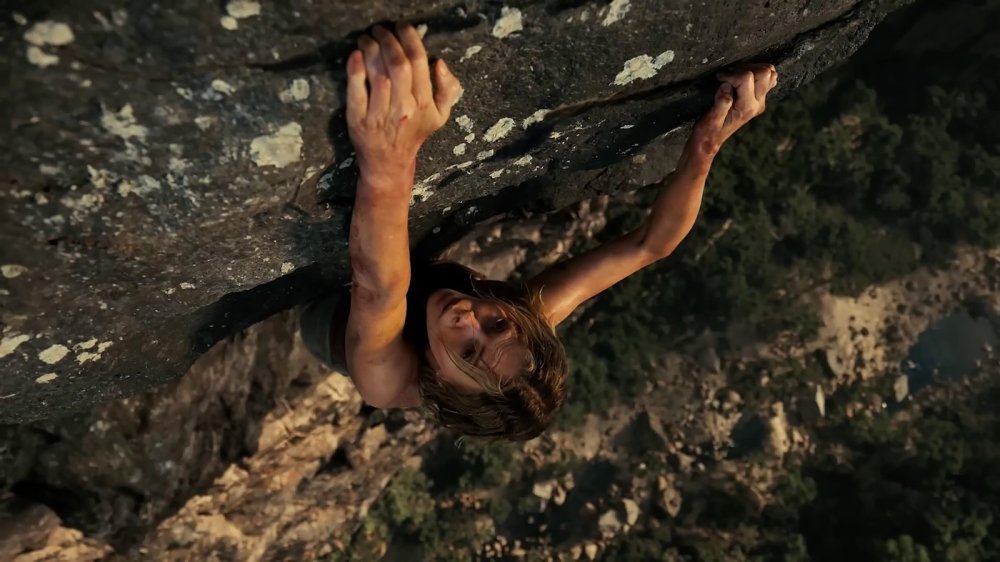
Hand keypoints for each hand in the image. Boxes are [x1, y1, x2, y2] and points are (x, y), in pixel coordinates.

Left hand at [346, 22, 463, 183]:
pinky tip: (355, 54)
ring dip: (370, 49)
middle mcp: (404, 109)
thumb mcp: (440, 116)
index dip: (409, 38)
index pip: (418, 62)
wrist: (389, 163)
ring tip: (367, 38)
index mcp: (424, 104)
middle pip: (398, 64)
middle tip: (380, 29)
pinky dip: (354, 70)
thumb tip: (440, 63)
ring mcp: (380, 115)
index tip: (402, 26)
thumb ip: (448, 89)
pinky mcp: (358, 120)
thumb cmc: (414, 133)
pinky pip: (356, 91)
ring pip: (377, 74)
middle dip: (388, 40)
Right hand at [688, 63, 777, 162]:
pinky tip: (742, 78)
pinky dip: (757, 73)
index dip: (730, 74)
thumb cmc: (708, 130)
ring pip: (769, 73)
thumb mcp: (710, 119)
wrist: (710, 140)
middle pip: (764, 72)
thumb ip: (721, 102)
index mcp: (747, 107)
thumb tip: (726, 86)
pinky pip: (768, 79)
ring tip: (735, 74)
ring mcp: (760, 101)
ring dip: (752, 68)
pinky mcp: (758, 98)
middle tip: (728, 74)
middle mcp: (757, 104)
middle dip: (744, 68)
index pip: (746, 77)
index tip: (719, 79)